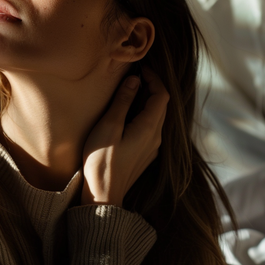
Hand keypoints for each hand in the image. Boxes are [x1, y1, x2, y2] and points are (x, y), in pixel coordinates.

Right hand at [81, 67, 168, 206]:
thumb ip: (123, 102)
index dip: (154, 79)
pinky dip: (143, 115)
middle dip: (151, 88)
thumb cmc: (102, 161)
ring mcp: (152, 148)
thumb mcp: (109, 126)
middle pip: (161, 106)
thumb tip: (134, 80)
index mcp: (149, 127)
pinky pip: (150, 129)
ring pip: (156, 117)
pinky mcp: (144, 155)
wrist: (103, 195)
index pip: (162, 96)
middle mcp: (156, 137)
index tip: (141, 69)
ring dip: (147, 101)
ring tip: (130, 92)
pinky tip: (128, 115)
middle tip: (134, 77)